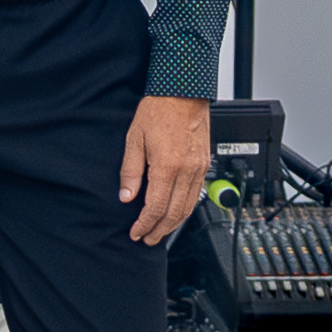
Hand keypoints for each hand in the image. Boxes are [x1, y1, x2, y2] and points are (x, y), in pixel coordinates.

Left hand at [116, 94, 209, 248]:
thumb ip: (130, 171)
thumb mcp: (134, 139)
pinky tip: (176, 212)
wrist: (183, 92)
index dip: (145, 225)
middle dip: (159, 231)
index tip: (136, 233)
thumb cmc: (158, 110)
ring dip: (173, 224)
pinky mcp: (205, 163)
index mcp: (167, 166)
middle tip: (147, 239)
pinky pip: (197, 194)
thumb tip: (126, 196)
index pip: (156, 207)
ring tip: (160, 232)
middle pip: (174, 213)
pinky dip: (186, 209)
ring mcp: (199, 168)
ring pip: (188, 207)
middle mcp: (186, 171)